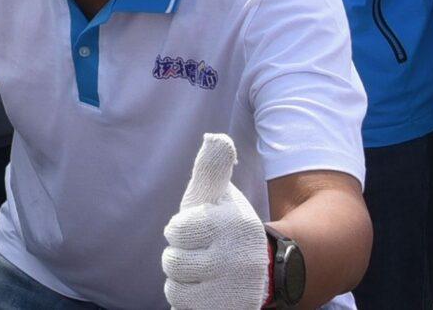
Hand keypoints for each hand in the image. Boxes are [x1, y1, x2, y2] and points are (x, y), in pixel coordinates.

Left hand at [160, 132, 270, 309]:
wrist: (259, 270)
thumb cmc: (223, 225)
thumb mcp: (218, 195)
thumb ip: (212, 167)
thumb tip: (215, 138)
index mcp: (233, 224)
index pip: (176, 230)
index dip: (179, 230)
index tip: (196, 228)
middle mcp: (237, 260)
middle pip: (173, 262)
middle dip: (180, 256)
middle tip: (201, 252)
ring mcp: (234, 292)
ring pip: (176, 290)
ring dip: (183, 282)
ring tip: (204, 272)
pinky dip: (189, 303)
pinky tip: (205, 292)